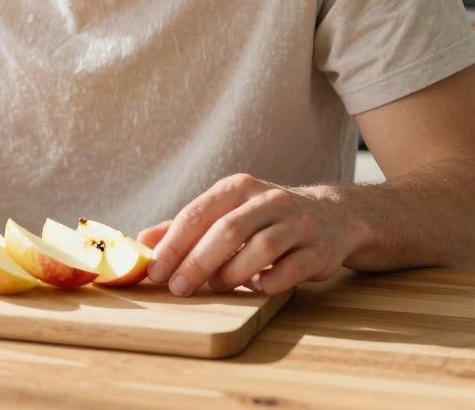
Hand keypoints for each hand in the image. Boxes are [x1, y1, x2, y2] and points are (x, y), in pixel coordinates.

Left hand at [139, 174, 361, 296]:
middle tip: (177, 288)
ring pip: (260, 249)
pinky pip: (289, 270)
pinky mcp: (319, 250)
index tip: (155, 271)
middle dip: (196, 262)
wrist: (331, 217)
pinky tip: (256, 286)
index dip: (173, 244)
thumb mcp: (224, 212)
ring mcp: (297, 223)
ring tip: (216, 286)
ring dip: (231, 274)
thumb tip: (143, 242)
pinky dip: (267, 283)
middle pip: (227, 231)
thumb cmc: (263, 219)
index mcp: (237, 187)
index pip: (197, 213)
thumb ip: (185, 227)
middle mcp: (268, 199)